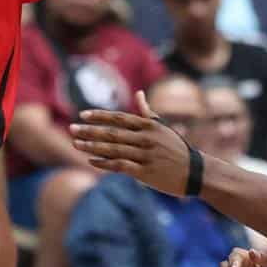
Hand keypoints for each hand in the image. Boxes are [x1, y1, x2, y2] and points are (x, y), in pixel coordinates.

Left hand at [69, 93, 192, 195]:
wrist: (195, 172)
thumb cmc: (176, 147)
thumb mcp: (163, 126)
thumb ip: (147, 112)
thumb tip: (138, 93)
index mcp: (148, 125)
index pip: (119, 117)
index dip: (99, 116)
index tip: (82, 114)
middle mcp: (145, 138)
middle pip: (112, 133)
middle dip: (89, 131)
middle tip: (71, 129)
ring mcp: (145, 156)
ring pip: (113, 150)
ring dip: (92, 147)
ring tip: (75, 144)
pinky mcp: (145, 173)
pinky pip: (120, 166)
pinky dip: (105, 163)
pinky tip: (91, 161)